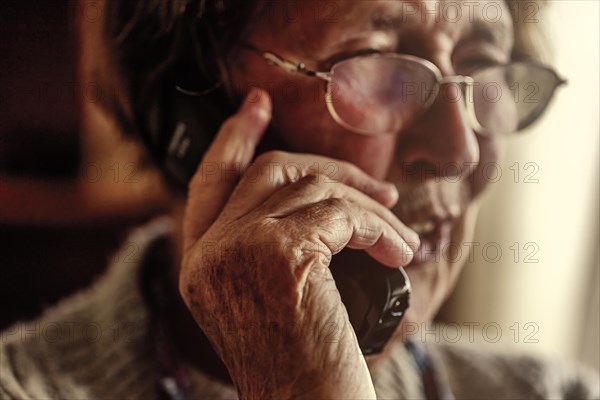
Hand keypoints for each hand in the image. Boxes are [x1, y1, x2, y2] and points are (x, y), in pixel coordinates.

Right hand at [179, 89, 418, 398]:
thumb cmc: (303, 365)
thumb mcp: (271, 300)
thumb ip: (273, 247)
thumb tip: (322, 202)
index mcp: (201, 264)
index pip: (211, 181)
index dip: (234, 138)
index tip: (256, 107)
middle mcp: (209, 251)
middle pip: (268, 171)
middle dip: (330, 168)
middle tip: (379, 185)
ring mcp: (239, 248)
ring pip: (312, 188)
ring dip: (368, 207)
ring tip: (399, 235)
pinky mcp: (280, 253)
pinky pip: (342, 214)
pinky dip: (379, 226)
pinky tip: (399, 250)